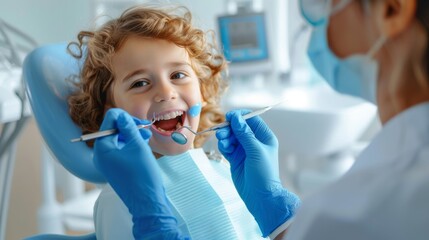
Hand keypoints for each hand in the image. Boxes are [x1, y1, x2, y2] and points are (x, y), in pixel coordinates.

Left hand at [93, 108, 187, 239]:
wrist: (146, 201)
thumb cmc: (142, 175)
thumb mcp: (137, 146)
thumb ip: (128, 128)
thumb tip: (121, 115)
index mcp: (102, 148)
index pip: (109, 121)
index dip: (125, 117)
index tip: (140, 122)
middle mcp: (100, 154)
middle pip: (112, 129)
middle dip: (129, 127)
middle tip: (145, 128)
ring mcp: (106, 162)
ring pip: (118, 139)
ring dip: (131, 136)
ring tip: (146, 137)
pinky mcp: (114, 167)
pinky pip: (120, 150)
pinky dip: (130, 145)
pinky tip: (142, 146)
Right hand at [216, 109, 300, 236]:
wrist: (260, 196)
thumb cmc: (264, 173)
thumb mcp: (255, 151)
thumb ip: (244, 133)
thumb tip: (236, 117)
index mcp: (264, 137)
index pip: (251, 119)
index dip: (240, 116)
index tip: (229, 116)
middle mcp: (254, 141)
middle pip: (239, 127)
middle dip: (229, 128)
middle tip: (221, 132)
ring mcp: (244, 150)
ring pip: (231, 136)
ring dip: (225, 136)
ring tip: (222, 141)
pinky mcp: (235, 158)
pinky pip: (227, 147)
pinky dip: (224, 145)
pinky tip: (223, 148)